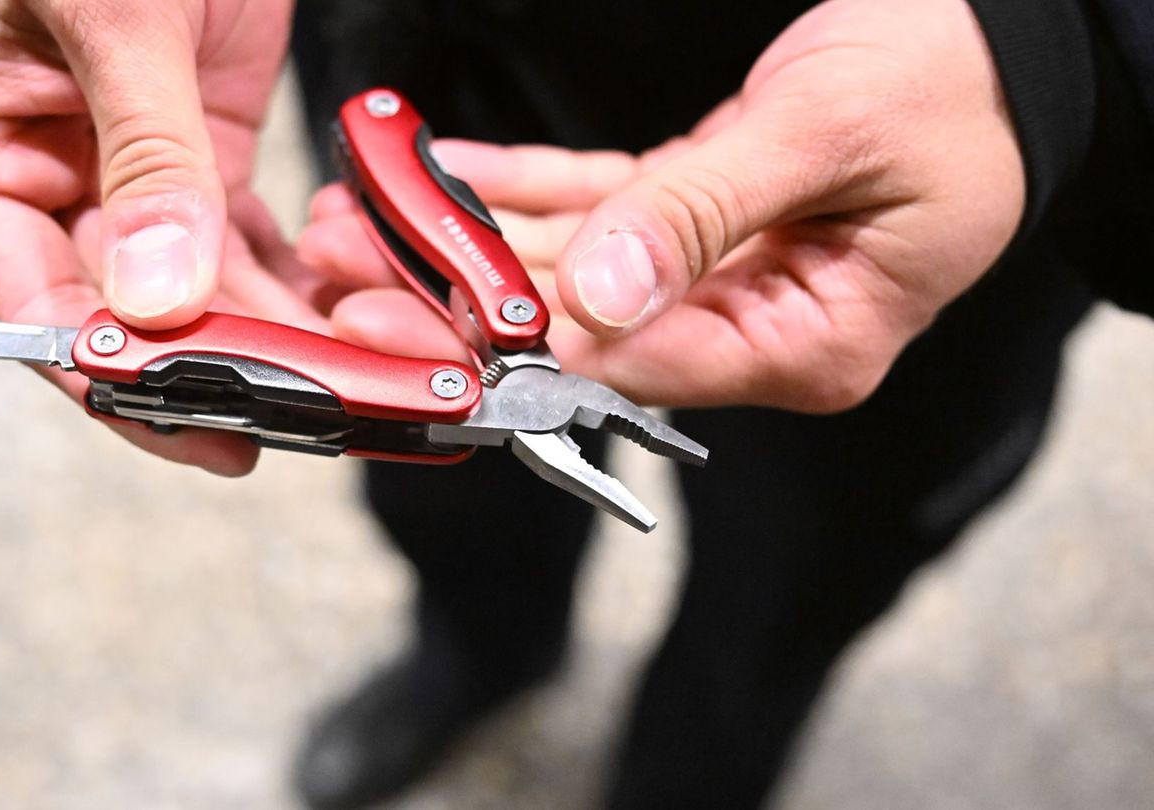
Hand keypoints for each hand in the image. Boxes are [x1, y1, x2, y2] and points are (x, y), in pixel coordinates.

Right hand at [0, 0, 321, 474]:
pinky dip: (292, 281)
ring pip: (192, 292)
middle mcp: (35, 173)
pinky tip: (345, 312)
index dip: (115, 374)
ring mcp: (119, 171)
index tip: (204, 422)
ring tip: (348, 377)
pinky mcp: (195, 155)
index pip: (30, 300)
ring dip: (270, 336)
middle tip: (301, 417)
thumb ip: (143, 157)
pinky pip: (238, 244)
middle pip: (119, 315)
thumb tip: (157, 297)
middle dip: (214, 368)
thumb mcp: (114, 14)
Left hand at [300, 0, 1024, 412]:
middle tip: (349, 262)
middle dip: (464, 295)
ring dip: (473, 241)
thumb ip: (701, 216)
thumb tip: (594, 298)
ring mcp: (721, 280)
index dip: (518, 347)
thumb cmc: (948, 89)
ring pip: (574, 270)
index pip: (636, 366)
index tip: (412, 324)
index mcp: (806, 346)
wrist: (1001, 43)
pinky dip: (526, 194)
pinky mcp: (699, 223)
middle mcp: (754, 328)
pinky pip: (597, 214)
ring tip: (362, 217)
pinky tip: (444, 176)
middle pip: (585, 327)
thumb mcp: (822, 141)